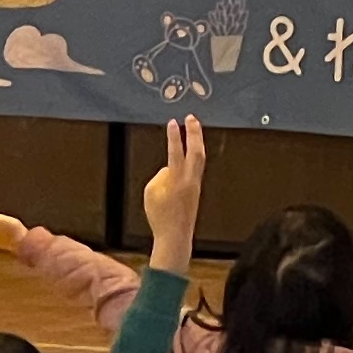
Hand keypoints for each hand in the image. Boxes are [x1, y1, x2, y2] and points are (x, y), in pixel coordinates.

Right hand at [141, 117, 207, 259]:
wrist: (176, 236)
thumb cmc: (160, 217)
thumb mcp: (151, 193)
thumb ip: (161, 176)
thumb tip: (170, 169)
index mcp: (177, 181)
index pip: (176, 153)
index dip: (174, 137)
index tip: (173, 122)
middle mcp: (190, 180)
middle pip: (196, 151)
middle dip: (194, 133)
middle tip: (191, 117)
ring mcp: (196, 184)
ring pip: (200, 158)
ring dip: (197, 141)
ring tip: (194, 127)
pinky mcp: (197, 188)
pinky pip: (197, 166)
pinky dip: (194, 154)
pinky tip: (190, 149)